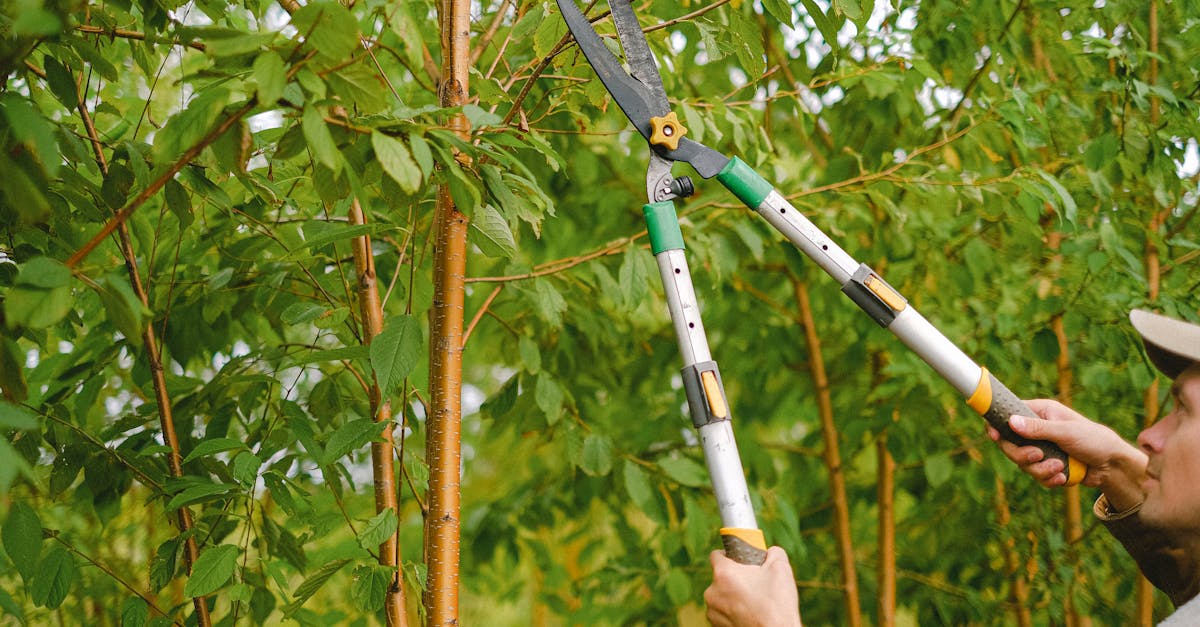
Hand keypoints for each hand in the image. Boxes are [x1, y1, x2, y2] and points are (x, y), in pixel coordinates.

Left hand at [704, 546, 801, 626]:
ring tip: (754, 602)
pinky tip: (750, 614)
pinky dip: (733, 612)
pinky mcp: (716, 626)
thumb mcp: (781, 568)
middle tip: (754, 583)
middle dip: (735, 578)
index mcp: (723, 574)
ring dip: (733, 596)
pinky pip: (723, 612)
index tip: (742, 560)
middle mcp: (712, 592)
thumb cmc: (777, 604)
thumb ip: (772, 552)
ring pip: (722, 596)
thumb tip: (769, 552)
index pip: (717, 554)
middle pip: (721, 577)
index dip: (730, 555)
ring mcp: (712, 611)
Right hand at [987, 399, 1146, 508]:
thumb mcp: (1066, 432)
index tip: (994, 435)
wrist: (1113, 466)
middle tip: (1038, 456)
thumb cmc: (1095, 440)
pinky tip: (1064, 476)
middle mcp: (1037, 430)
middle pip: (1010, 444)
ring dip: (1040, 469)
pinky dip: (1049, 479)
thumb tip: (1010, 422)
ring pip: (1022, 463)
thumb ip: (1038, 429)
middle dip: (1023, 455)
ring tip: (1060, 468)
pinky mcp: (1047, 466)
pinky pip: (1036, 476)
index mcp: (1041, 413)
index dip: (998, 425)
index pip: (1009, 414)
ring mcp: (1041, 449)